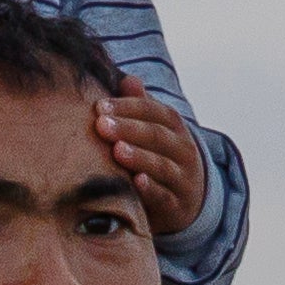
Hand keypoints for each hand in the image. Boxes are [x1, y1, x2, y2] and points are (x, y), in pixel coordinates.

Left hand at [95, 88, 211, 238]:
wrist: (185, 200)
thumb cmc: (158, 158)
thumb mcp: (152, 131)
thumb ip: (140, 107)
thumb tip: (127, 79)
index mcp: (174, 128)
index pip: (154, 112)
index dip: (129, 107)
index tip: (100, 106)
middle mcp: (183, 150)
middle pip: (157, 136)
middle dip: (129, 129)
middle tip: (101, 125)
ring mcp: (183, 179)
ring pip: (163, 165)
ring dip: (140, 157)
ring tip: (117, 150)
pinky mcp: (177, 205)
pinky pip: (165, 196)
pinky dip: (152, 190)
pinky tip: (137, 182)